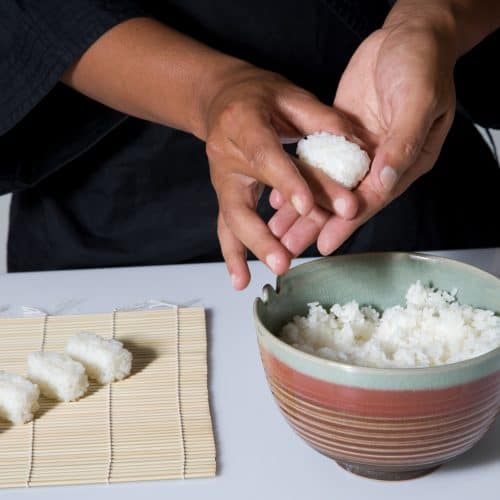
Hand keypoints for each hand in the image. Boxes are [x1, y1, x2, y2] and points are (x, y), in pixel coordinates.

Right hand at [202, 65, 358, 288]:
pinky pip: (225, 226)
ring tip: (263, 276)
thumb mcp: (289, 94)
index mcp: (242, 124)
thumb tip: (356, 146)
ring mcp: (221, 179)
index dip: (286, 183)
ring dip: (248, 251)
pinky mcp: (224, 194)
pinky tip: (241, 280)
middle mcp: (225, 156)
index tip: (306, 208)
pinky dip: (233, 254)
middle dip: (262, 234)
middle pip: (241, 201)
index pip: (266, 157)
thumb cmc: (257, 94)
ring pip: (230, 220)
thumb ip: (320, 119)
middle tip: (284, 260)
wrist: (219, 99)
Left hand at [270, 16, 456, 255]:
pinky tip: (279, 193)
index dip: (347, 222)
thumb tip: (385, 181)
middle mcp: (380, 162)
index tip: (324, 242)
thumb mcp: (418, 101)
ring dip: (303, 208)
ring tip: (277, 230)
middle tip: (289, 246)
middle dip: (316, 224)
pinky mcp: (340, 135)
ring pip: (327, 186)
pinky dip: (299, 177)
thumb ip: (402, 143)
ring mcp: (359, 150)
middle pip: (344, 200)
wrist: (408, 34)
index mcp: (405, 161)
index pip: (372, 199)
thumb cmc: (423, 64)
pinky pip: (317, 161)